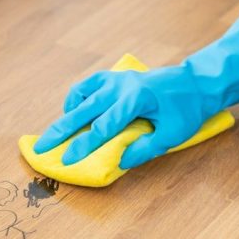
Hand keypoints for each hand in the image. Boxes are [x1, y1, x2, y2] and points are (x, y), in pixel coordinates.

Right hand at [33, 66, 207, 168]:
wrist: (197, 82)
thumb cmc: (188, 109)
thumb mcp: (173, 134)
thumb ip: (145, 148)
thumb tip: (119, 160)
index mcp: (137, 98)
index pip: (104, 127)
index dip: (84, 146)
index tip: (66, 160)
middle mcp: (123, 85)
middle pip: (85, 109)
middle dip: (62, 129)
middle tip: (41, 147)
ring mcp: (119, 79)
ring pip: (84, 93)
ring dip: (69, 112)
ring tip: (59, 132)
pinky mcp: (118, 77)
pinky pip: (90, 85)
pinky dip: (79, 97)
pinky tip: (77, 112)